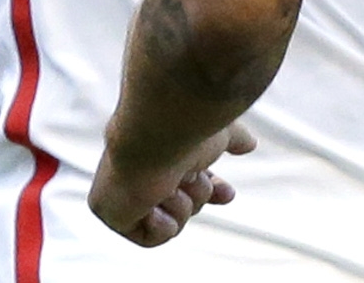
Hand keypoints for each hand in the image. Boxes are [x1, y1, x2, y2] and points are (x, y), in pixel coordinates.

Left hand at [88, 122, 256, 247]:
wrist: (160, 129)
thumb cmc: (189, 126)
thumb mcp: (221, 133)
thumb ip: (233, 139)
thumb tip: (250, 144)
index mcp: (165, 152)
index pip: (188, 182)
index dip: (209, 190)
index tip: (227, 194)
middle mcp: (144, 171)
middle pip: (184, 204)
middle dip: (197, 193)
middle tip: (195, 178)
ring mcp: (127, 192)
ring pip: (171, 220)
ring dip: (180, 203)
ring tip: (173, 183)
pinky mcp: (113, 211)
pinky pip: (149, 237)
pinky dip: (161, 223)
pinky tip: (157, 203)